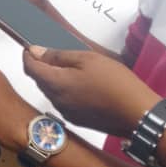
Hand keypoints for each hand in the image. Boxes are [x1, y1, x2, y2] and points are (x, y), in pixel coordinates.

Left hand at [23, 46, 157, 136]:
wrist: (138, 114)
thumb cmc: (114, 82)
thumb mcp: (87, 59)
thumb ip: (58, 55)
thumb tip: (36, 51)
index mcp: (55, 84)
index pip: (30, 68)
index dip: (28, 55)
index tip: (32, 46)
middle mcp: (56, 101)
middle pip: (39, 80)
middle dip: (41, 66)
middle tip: (54, 53)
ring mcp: (66, 112)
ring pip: (51, 91)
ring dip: (53, 78)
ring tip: (71, 67)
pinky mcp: (78, 120)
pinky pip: (63, 101)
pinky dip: (64, 90)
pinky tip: (81, 84)